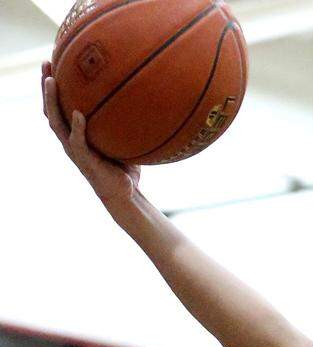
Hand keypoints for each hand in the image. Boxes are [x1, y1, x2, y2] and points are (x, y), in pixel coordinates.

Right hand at [41, 61, 140, 204]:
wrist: (127, 195)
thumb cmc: (127, 168)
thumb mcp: (125, 141)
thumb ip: (126, 123)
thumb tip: (144, 99)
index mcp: (77, 134)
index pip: (60, 105)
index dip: (55, 86)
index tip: (55, 63)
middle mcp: (70, 139)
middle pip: (51, 108)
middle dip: (46, 85)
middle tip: (46, 63)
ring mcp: (74, 150)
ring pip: (56, 122)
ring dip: (51, 101)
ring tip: (50, 81)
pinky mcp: (84, 160)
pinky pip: (77, 141)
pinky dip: (77, 126)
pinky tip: (78, 113)